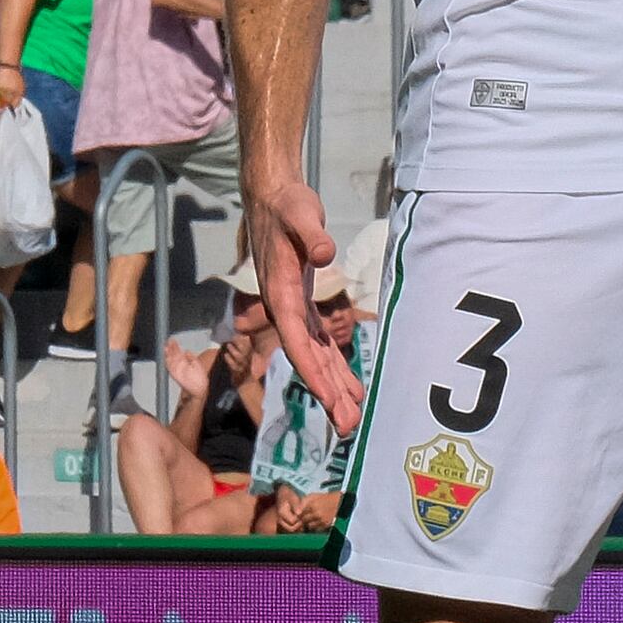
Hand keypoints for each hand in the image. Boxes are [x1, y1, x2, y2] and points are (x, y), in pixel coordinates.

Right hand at [251, 164, 358, 436]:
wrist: (272, 196)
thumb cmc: (285, 205)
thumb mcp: (300, 213)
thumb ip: (312, 233)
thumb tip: (325, 254)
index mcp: (280, 295)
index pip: (298, 343)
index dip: (314, 373)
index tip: (331, 399)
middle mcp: (284, 308)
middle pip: (308, 359)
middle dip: (327, 393)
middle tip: (348, 426)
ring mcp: (293, 309)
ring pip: (314, 355)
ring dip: (332, 386)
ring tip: (350, 418)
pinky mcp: (302, 303)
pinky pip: (319, 342)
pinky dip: (333, 364)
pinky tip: (348, 385)